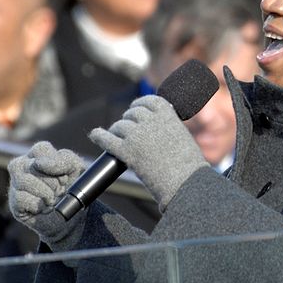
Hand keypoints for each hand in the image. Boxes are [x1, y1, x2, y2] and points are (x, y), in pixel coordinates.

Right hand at [8, 141, 85, 250]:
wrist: (73, 216)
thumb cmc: (73, 187)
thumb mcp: (76, 168)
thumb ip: (62, 159)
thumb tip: (38, 164)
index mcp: (38, 154)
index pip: (41, 148)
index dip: (55, 164)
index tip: (65, 176)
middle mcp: (23, 166)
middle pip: (33, 166)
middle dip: (53, 181)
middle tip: (60, 190)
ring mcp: (15, 184)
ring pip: (25, 180)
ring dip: (46, 193)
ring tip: (53, 199)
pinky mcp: (14, 202)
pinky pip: (22, 198)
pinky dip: (38, 205)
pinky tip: (43, 208)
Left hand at [88, 95, 206, 209]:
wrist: (186, 182)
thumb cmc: (188, 163)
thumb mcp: (181, 134)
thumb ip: (167, 125)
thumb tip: (152, 123)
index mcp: (166, 114)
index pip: (148, 100)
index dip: (140, 105)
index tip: (136, 109)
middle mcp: (150, 121)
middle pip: (132, 113)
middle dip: (129, 119)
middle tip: (128, 129)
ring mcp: (137, 135)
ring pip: (119, 126)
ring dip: (117, 130)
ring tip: (118, 138)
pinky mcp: (126, 151)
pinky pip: (107, 139)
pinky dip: (99, 136)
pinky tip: (95, 135)